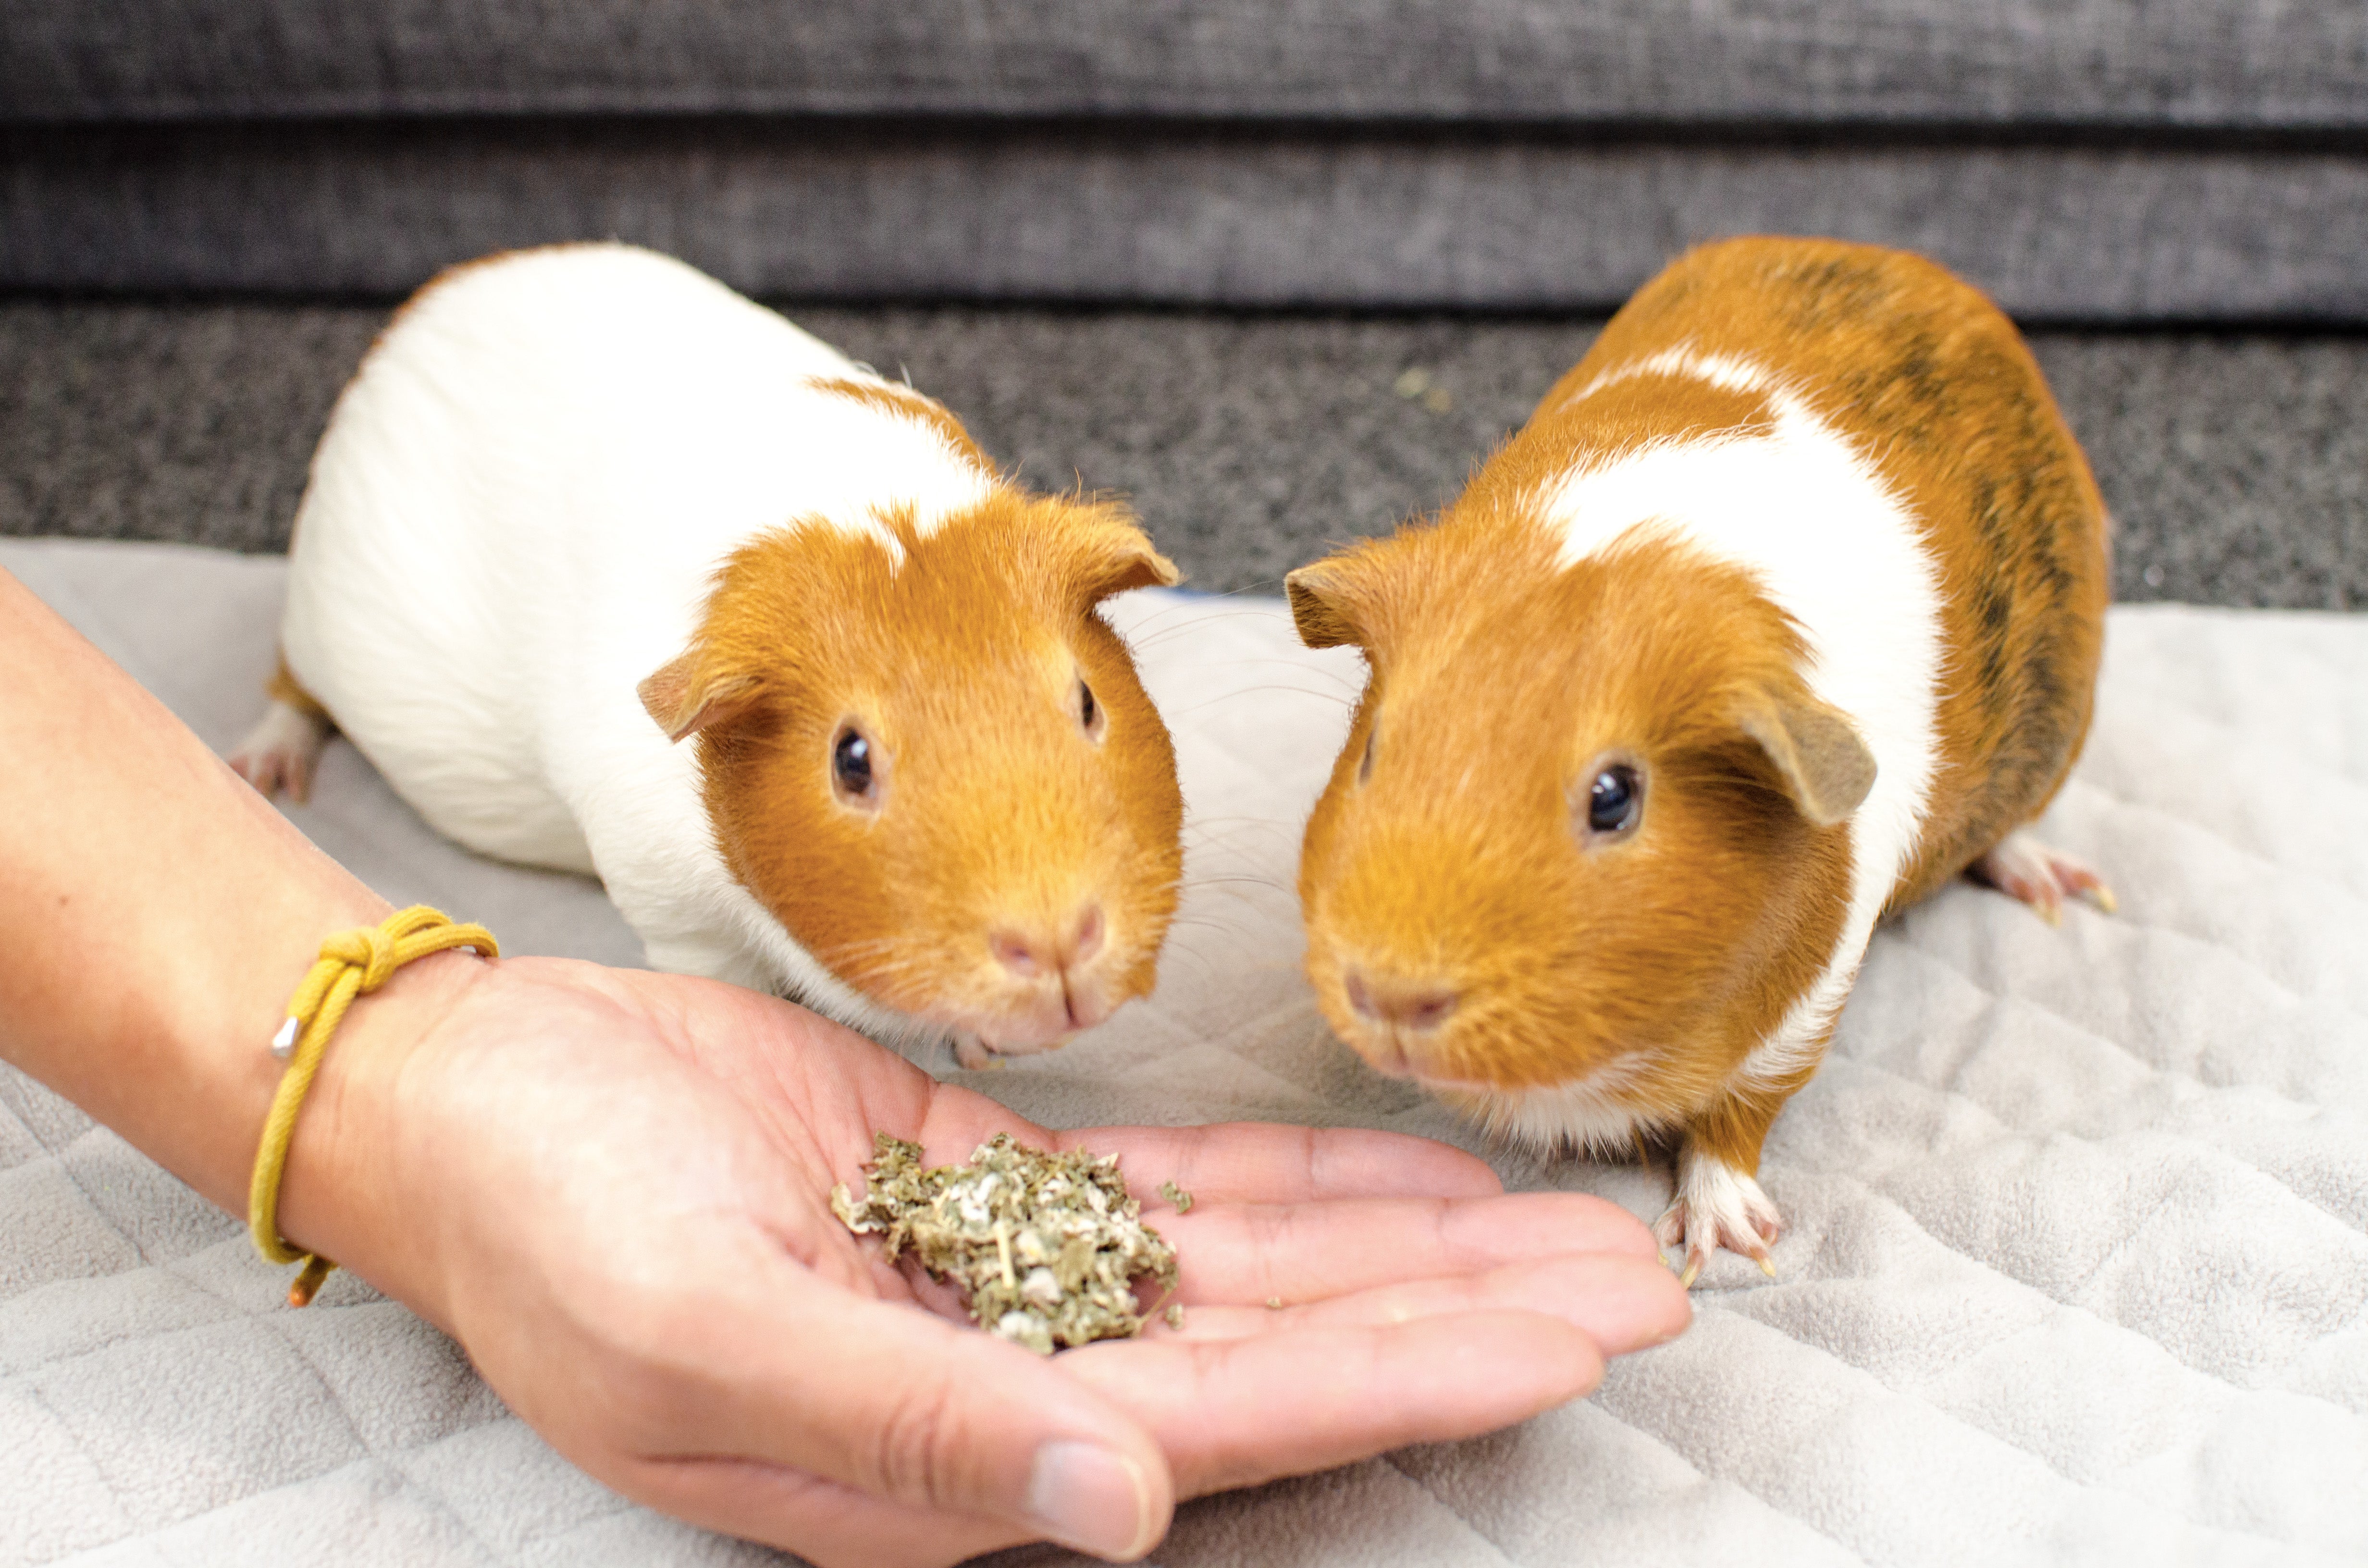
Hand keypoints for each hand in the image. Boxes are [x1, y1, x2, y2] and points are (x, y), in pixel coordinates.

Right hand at [293, 955, 1688, 1566]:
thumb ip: (907, 1432)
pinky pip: (1181, 1192)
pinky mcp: (992, 1187)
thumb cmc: (551, 1232)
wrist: (473, 1105)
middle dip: (1464, 1317)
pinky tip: (1405, 1166)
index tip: (1564, 1342)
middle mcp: (1014, 1390)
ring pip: (1260, 1270)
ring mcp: (1013, 1285)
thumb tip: (1118, 1507)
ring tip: (1567, 1224)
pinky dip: (1298, 1176)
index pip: (1236, 1421)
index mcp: (958, 1463)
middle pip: (1289, 1352)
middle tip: (1645, 1281)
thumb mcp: (698, 1339)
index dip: (1408, 1379)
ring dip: (1410, 1243)